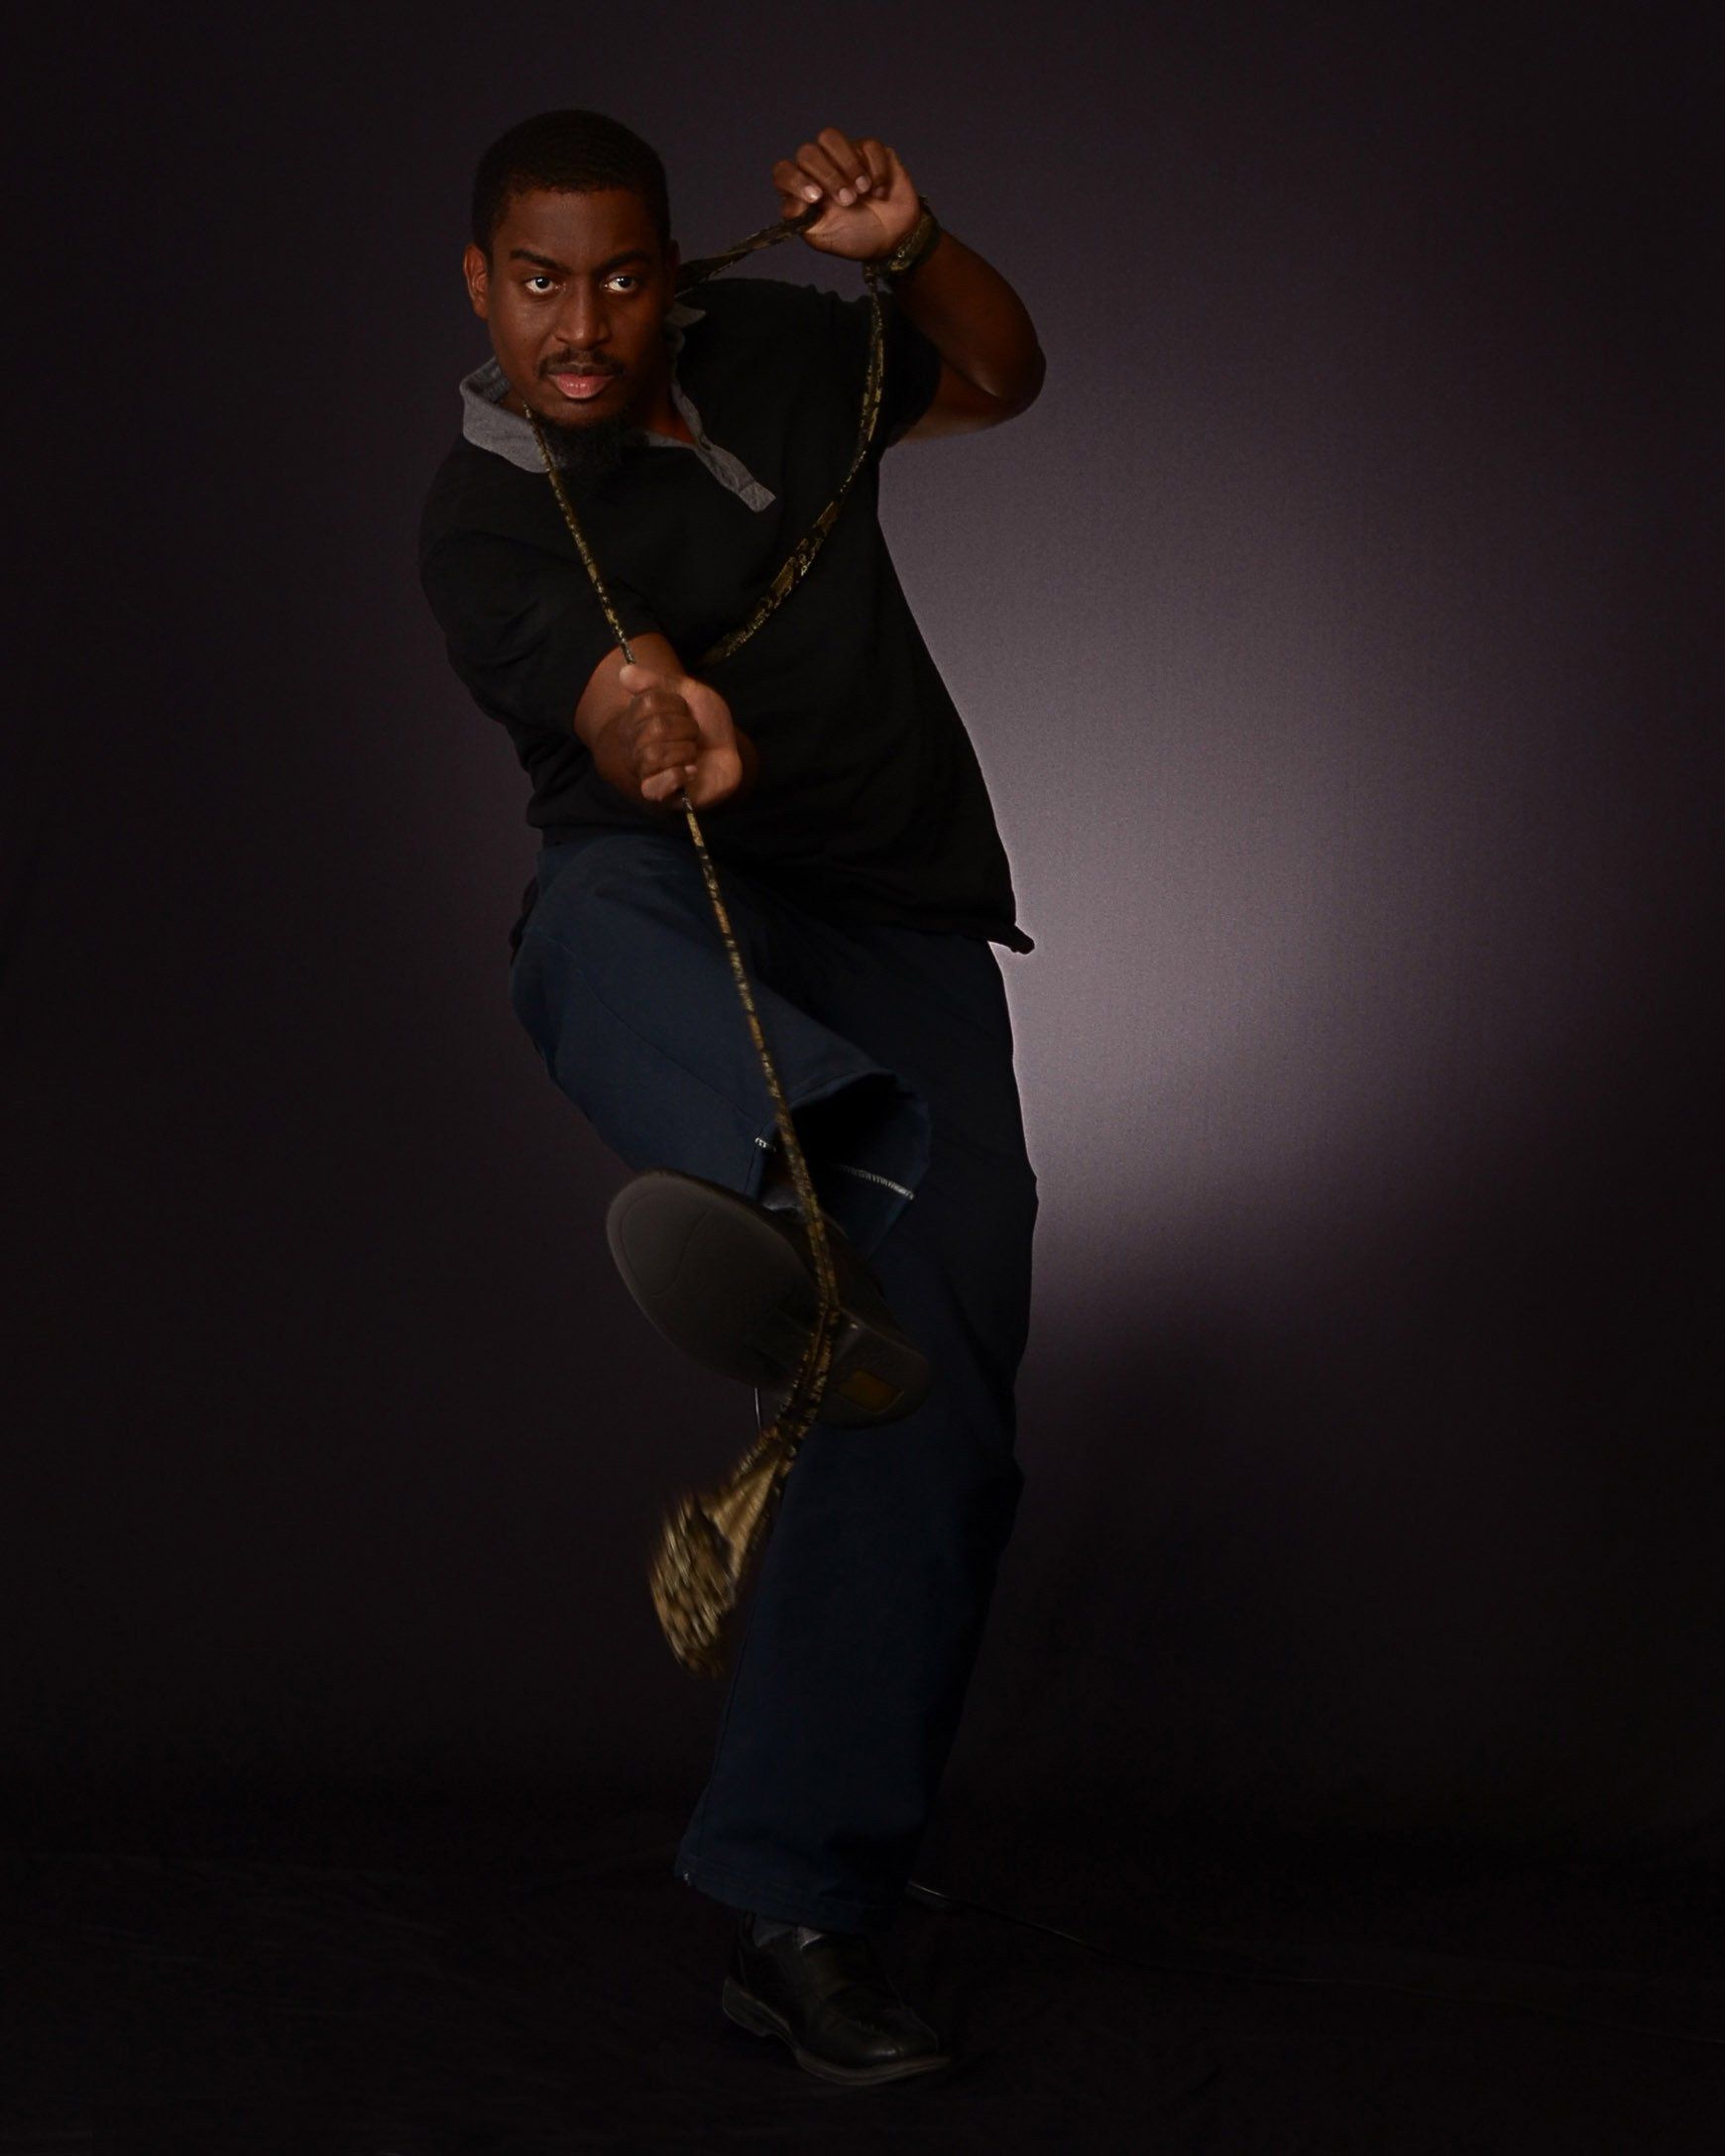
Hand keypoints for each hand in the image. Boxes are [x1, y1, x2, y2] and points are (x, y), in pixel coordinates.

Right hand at [606, 659, 745, 812]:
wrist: (730, 753)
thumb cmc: (707, 724)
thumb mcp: (687, 693)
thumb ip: (657, 682)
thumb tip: (624, 672)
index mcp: (636, 721)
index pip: (646, 703)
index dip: (674, 704)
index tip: (685, 711)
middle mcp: (634, 747)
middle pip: (651, 730)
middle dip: (683, 728)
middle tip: (693, 734)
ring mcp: (646, 772)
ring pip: (652, 755)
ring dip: (684, 750)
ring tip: (693, 753)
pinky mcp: (662, 795)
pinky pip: (653, 788)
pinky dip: (677, 775)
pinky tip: (692, 770)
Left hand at [771, 130, 920, 263]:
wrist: (892, 238)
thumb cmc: (854, 237)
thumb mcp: (823, 237)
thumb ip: (802, 219)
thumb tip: (791, 200)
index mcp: (803, 188)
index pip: (783, 172)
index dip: (795, 180)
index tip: (816, 197)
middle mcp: (819, 168)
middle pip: (808, 152)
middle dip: (828, 176)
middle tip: (848, 200)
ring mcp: (843, 155)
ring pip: (830, 138)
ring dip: (848, 165)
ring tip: (863, 192)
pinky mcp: (869, 150)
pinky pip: (868, 146)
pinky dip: (876, 170)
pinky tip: (880, 192)